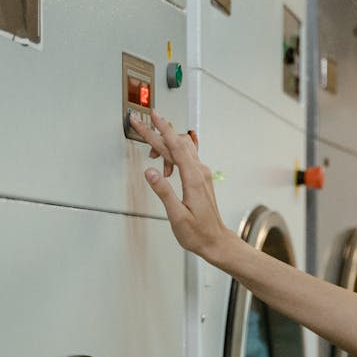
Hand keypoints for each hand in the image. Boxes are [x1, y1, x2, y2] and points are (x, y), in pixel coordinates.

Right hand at [129, 110, 235, 259]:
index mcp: (193, 178)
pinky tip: (165, 170)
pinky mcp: (201, 178)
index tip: (151, 116)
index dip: (162, 129)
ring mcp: (202, 174)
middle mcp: (200, 172)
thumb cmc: (197, 232)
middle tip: (141, 125)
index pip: (175, 146)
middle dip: (158, 132)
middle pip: (178, 143)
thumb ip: (163, 191)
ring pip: (183, 149)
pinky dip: (172, 156)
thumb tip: (150, 171)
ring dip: (165, 146)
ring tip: (151, 155)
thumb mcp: (176, 215)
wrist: (216, 240)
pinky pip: (186, 158)